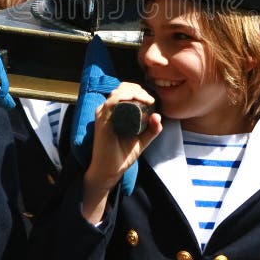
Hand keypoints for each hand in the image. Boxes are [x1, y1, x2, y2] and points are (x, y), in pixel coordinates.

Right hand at [82, 82, 161, 221]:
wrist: (110, 170)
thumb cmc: (123, 155)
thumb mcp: (142, 140)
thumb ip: (152, 130)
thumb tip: (158, 116)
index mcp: (116, 111)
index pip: (126, 91)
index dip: (140, 91)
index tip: (152, 99)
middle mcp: (108, 109)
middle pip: (123, 88)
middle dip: (138, 89)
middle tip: (150, 99)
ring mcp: (103, 113)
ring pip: (118, 92)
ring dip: (134, 92)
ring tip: (146, 100)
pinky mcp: (101, 119)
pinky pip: (111, 102)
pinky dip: (123, 96)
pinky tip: (135, 98)